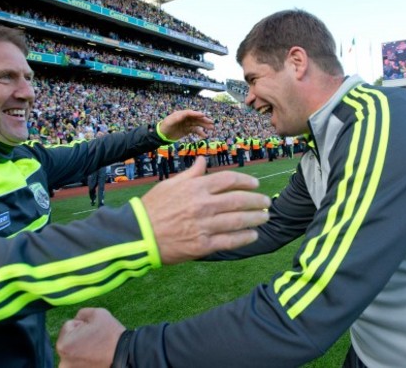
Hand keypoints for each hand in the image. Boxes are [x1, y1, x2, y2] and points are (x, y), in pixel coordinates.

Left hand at [57, 308, 124, 367]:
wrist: (125, 354)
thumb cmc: (110, 334)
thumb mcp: (96, 313)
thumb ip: (81, 313)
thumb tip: (76, 319)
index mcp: (64, 344)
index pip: (69, 325)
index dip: (82, 324)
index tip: (94, 330)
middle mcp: (63, 360)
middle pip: (69, 339)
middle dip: (79, 337)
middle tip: (95, 339)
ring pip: (73, 350)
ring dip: (81, 348)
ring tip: (96, 348)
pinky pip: (78, 360)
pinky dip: (85, 357)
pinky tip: (95, 356)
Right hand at [141, 156, 269, 263]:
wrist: (138, 234)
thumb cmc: (152, 207)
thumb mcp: (170, 184)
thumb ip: (190, 174)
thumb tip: (203, 161)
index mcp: (196, 187)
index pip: (228, 180)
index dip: (246, 181)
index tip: (255, 184)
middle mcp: (203, 204)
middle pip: (238, 200)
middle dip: (256, 201)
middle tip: (267, 203)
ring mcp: (204, 225)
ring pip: (238, 220)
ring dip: (255, 219)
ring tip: (265, 217)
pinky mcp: (203, 245)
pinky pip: (230, 240)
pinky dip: (244, 237)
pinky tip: (253, 235)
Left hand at [158, 110, 213, 140]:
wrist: (162, 135)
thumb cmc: (165, 127)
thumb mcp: (169, 122)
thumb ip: (176, 118)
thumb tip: (183, 114)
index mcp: (181, 114)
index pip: (190, 113)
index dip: (197, 114)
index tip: (203, 115)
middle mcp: (185, 118)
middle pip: (196, 118)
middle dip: (204, 120)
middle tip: (211, 122)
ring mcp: (187, 124)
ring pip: (197, 124)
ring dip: (205, 126)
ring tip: (212, 128)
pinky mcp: (188, 130)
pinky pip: (195, 130)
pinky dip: (200, 133)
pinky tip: (205, 136)